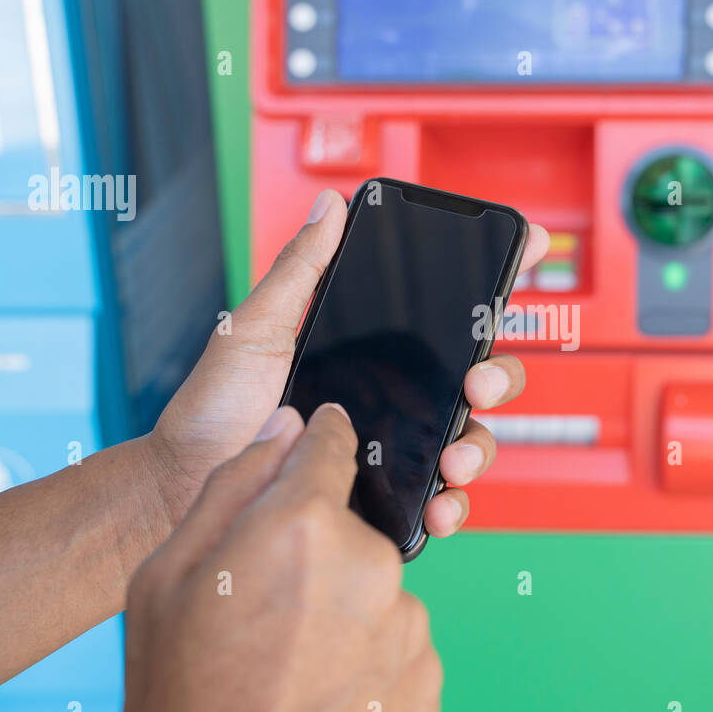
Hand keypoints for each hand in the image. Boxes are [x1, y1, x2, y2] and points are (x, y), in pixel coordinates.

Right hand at [123, 403, 437, 711]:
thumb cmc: (186, 707)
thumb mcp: (164, 581)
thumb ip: (231, 486)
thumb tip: (282, 428)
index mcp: (302, 528)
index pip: (332, 442)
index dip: (318, 439)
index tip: (316, 439)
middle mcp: (371, 566)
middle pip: (346, 526)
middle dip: (310, 551)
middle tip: (262, 609)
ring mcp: (407, 625)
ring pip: (370, 586)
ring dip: (337, 607)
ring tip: (286, 662)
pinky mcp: (427, 674)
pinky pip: (393, 637)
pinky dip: (363, 652)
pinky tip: (318, 687)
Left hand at [144, 189, 548, 544]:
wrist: (186, 487)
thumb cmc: (215, 407)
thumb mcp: (256, 327)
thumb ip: (302, 270)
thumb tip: (333, 205)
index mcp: (374, 348)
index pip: (446, 311)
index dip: (494, 277)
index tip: (526, 246)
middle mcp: (396, 396)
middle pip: (479, 376)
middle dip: (500, 374)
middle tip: (478, 379)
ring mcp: (396, 447)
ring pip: (472, 439)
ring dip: (480, 445)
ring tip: (453, 458)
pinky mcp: (387, 497)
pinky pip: (441, 500)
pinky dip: (452, 506)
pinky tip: (439, 507)